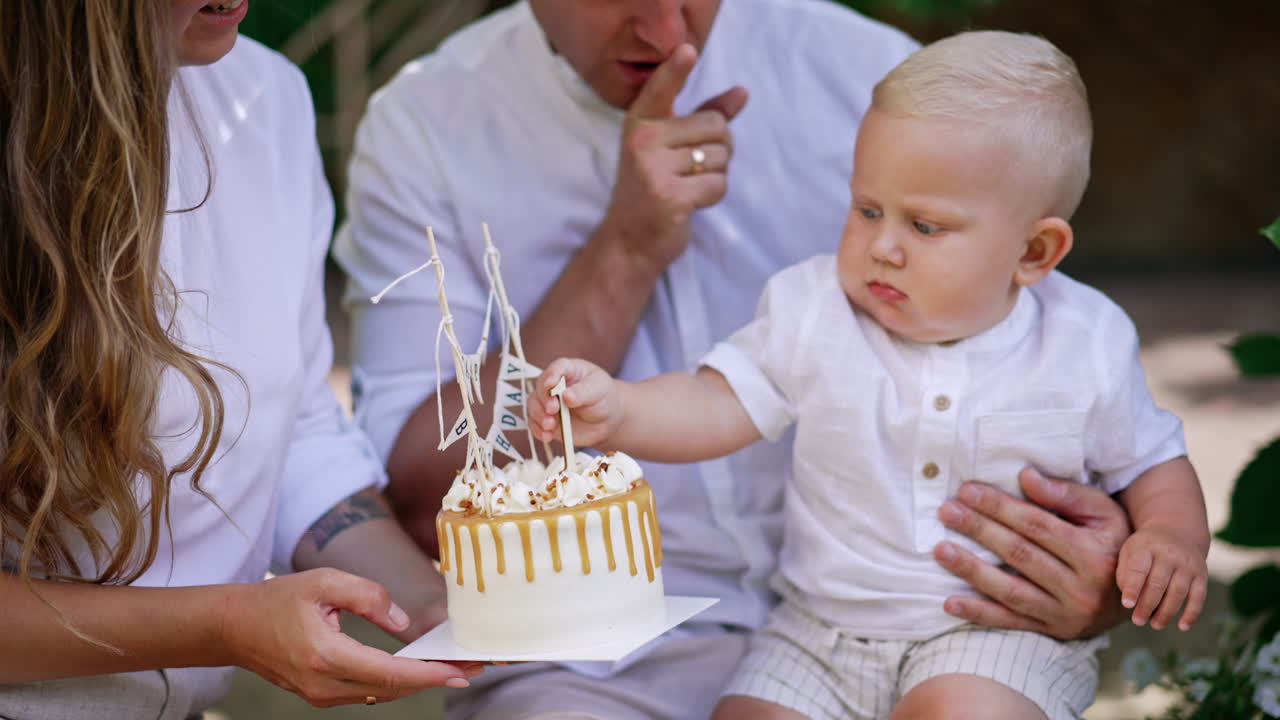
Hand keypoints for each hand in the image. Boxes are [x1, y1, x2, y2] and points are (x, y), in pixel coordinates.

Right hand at [222, 569, 476, 706]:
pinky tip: (418, 669)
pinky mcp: (321, 695)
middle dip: (434, 678)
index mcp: (326, 657)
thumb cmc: (277, 600)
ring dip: (417, 682)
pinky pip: (367, 691)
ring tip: (452, 666)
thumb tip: (402, 622)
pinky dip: (396, 681)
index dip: (429, 675)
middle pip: (392, 688)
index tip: (461, 673)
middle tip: (471, 666)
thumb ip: (367, 596)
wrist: (234, 627)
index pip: (389, 673)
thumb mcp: (324, 581)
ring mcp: (322, 695)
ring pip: (381, 693)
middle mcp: (325, 685)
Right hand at [529, 357, 619, 446]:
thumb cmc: (602, 397)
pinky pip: (535, 424)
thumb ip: (583, 392)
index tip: (550, 385)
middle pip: (541, 388)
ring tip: (550, 425)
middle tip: (553, 409)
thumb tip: (566, 396)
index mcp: (568, 370)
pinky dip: (538, 430)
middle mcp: (553, 384)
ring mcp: (547, 402)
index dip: (551, 375)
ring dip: (539, 415)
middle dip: (544, 399)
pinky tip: (546, 436)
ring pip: (534, 406)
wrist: (605, 419)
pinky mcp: (545, 419)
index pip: (557, 367)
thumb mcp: (599, 390)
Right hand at [602, 43, 748, 272]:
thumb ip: (705, 117)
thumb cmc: (655, 188)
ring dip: (716, 175)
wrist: (630, 241)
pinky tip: (691, 202)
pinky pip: (717, 184)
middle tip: (693, 169)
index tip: (687, 50)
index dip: (675, 69)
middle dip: (719, 149)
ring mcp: (653, 169)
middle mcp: (643, 141)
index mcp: (641, 123)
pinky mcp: (669, 196)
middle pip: (715, 126)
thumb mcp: (671, 148)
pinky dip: (713, 196)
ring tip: (689, 187)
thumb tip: (742, 94)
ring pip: (720, 157)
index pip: (660, 88)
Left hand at [934, 468, 1130, 639]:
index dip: (1000, 507)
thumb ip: (1066, 494)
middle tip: (947, 511)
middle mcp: (1080, 587)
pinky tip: (949, 602)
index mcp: (1093, 554)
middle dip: (980, 530)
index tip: (967, 491)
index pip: (1036, 525)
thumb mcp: (1103, 513)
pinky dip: (978, 613)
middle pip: (1019, 554)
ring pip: (1010, 590)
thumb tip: (1026, 476)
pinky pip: (1010, 623)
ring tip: (940, 550)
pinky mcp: (1052, 631)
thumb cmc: (1111, 542)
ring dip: (971, 571)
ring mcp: (1065, 614)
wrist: (1138, 595)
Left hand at [1117, 527, 1207, 630]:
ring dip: (1167, 612)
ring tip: (1155, 625)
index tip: (1127, 605)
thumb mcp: (1129, 552)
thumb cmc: (1145, 549)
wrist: (1176, 532)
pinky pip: (1199, 596)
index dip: (1133, 588)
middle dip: (1147, 605)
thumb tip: (1130, 602)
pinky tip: (1183, 626)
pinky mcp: (1201, 574)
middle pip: (1158, 583)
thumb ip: (1125, 574)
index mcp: (1146, 547)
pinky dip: (1192, 613)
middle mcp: (1169, 554)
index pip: (1138, 569)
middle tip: (1137, 621)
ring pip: (1178, 592)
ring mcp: (1188, 564)